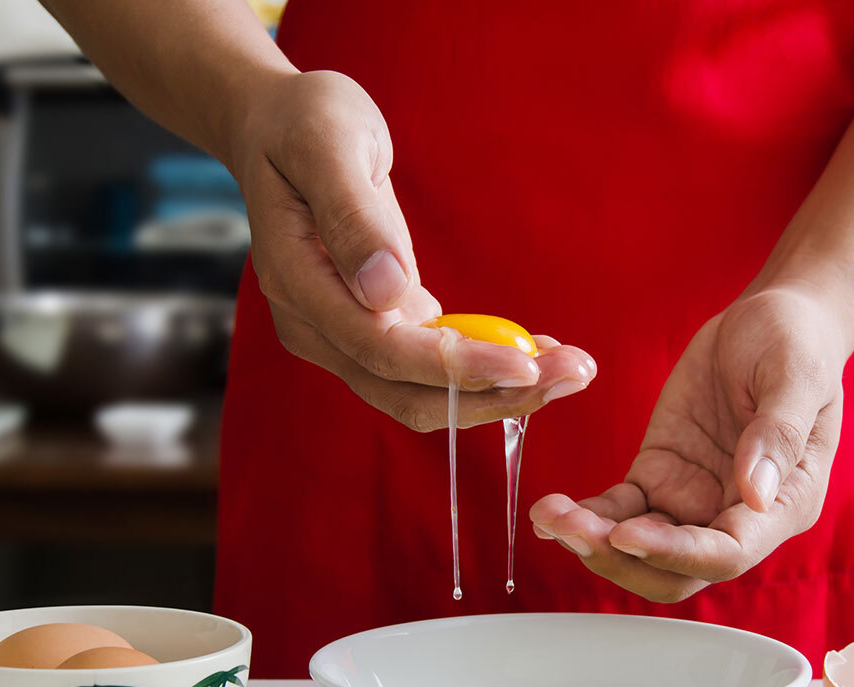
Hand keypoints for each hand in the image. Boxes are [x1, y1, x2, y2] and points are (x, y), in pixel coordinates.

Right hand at [228, 71, 594, 429]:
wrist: (278, 131)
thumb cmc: (303, 124)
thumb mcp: (328, 143)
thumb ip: (354, 216)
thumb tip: (385, 290)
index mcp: (299, 282)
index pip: (381, 349)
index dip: (455, 367)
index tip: (525, 364)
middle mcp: (316, 327)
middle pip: (407, 393)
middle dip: (494, 393)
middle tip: (576, 372)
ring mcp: (341, 336)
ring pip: (422, 395)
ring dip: (498, 391)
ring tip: (570, 367)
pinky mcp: (371, 331)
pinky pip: (429, 371)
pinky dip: (483, 369)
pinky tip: (534, 352)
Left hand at [530, 287, 845, 600]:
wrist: (769, 320)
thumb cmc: (796, 344)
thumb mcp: (795, 376)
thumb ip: (778, 434)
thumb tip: (754, 493)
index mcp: (783, 503)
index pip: (728, 553)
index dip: (675, 553)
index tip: (628, 535)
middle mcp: (735, 514)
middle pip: (676, 570)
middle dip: (623, 561)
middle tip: (574, 530)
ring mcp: (693, 500)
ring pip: (640, 549)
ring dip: (595, 542)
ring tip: (551, 514)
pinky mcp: (659, 477)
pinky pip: (619, 510)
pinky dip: (587, 515)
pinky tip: (550, 511)